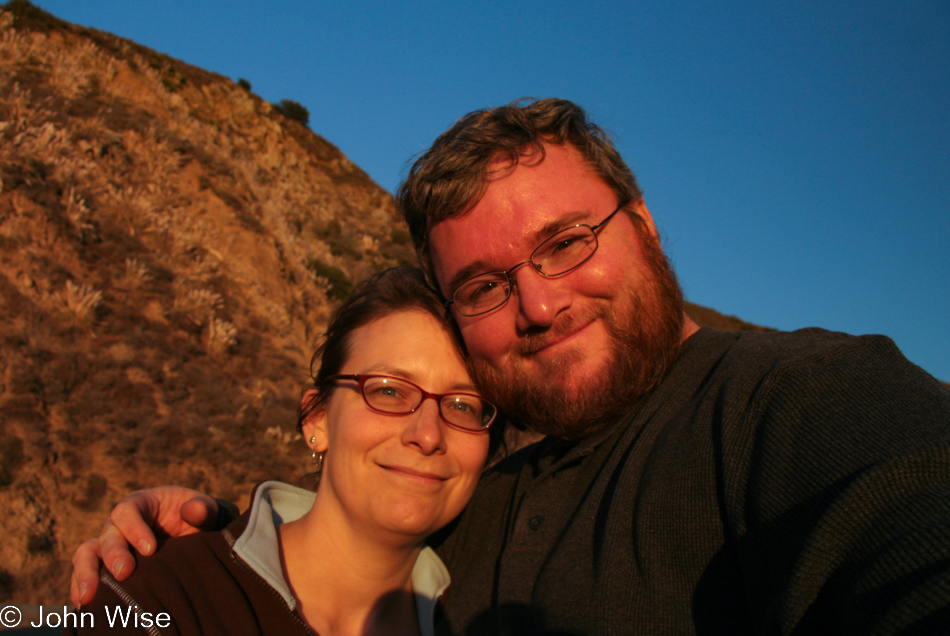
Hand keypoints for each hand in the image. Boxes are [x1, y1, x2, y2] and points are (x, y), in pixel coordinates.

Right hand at [69, 487, 218, 606]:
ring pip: (87, 555)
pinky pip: (86, 575)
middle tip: (124, 573)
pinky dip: (80, 589)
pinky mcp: (106, 567)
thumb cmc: (201, 521)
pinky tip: (84, 609)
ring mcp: (111, 546)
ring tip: (88, 598)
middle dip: (113, 554)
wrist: (196, 540)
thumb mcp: (208, 511)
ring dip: (85, 574)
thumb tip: (193, 510)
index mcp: (141, 504)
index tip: (150, 550)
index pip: (128, 511)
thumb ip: (203, 509)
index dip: (134, 528)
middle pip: (107, 535)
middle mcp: (120, 524)